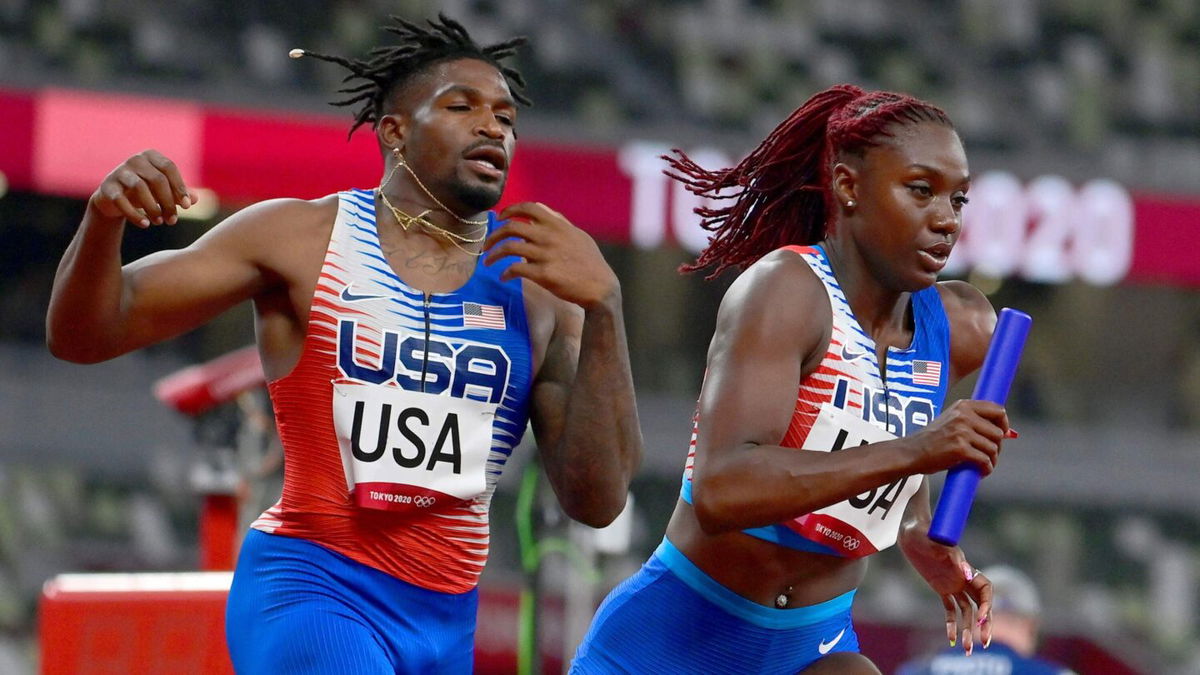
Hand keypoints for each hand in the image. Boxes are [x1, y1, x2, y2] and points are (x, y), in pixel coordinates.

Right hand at [90, 149, 197, 227]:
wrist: (115, 199)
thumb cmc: (146, 192)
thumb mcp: (164, 192)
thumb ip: (180, 194)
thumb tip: (196, 200)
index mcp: (151, 156)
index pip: (169, 168)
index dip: (179, 187)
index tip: (187, 206)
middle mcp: (135, 160)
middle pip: (157, 179)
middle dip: (168, 202)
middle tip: (173, 220)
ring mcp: (119, 172)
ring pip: (139, 187)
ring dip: (152, 208)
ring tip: (160, 222)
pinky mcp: (107, 187)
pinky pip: (121, 200)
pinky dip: (134, 214)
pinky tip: (145, 225)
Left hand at [483, 202, 618, 308]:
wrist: (600, 288)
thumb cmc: (591, 262)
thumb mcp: (578, 236)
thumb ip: (559, 223)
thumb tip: (542, 211)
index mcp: (557, 225)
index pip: (528, 207)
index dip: (510, 209)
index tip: (501, 217)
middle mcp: (549, 236)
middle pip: (511, 227)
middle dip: (494, 235)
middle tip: (487, 244)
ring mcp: (545, 255)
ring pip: (508, 248)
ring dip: (493, 255)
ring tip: (488, 262)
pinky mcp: (543, 274)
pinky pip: (514, 269)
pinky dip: (505, 273)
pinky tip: (504, 277)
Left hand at [900, 533, 992, 654]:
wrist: (912, 532)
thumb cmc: (926, 533)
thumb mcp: (938, 543)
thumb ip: (954, 557)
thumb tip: (968, 573)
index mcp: (968, 568)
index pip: (986, 591)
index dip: (987, 605)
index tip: (982, 617)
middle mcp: (964, 579)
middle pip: (981, 606)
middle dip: (984, 625)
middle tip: (984, 644)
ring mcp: (953, 584)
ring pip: (966, 612)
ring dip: (968, 630)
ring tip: (967, 650)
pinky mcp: (941, 588)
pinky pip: (949, 609)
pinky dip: (951, 623)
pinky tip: (951, 639)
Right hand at [904, 400, 1008, 475]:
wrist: (911, 452)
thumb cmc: (932, 439)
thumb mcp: (952, 421)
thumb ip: (975, 421)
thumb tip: (1008, 432)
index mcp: (963, 406)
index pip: (997, 410)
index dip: (1004, 423)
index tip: (1003, 434)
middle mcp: (963, 416)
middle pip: (998, 432)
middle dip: (997, 446)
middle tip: (989, 455)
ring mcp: (961, 432)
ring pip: (993, 447)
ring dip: (992, 459)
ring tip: (983, 465)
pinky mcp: (960, 449)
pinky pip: (985, 460)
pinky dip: (986, 468)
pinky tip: (980, 472)